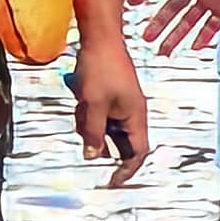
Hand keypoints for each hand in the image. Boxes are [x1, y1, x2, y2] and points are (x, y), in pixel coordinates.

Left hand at [75, 36, 152, 185]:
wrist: (99, 38)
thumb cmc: (100, 68)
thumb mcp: (92, 104)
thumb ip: (92, 133)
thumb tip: (91, 157)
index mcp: (135, 116)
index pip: (138, 153)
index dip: (126, 170)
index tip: (111, 182)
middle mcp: (132, 113)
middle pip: (120, 142)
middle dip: (99, 142)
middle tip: (84, 132)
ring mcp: (122, 104)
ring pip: (106, 129)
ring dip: (91, 127)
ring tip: (81, 108)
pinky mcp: (111, 97)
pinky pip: (101, 116)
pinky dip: (89, 115)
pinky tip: (81, 101)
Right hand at [131, 0, 219, 56]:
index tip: (132, 0)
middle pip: (172, 8)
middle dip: (159, 22)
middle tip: (146, 36)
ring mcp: (210, 0)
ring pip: (188, 22)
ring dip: (176, 36)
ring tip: (164, 52)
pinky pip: (211, 27)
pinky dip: (203, 37)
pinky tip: (194, 48)